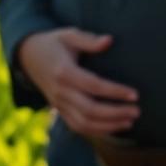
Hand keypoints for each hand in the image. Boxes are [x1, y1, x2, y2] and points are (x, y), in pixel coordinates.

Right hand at [17, 28, 139, 136]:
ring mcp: (58, 103)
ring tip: (130, 120)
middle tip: (137, 110)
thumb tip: (110, 41)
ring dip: (109, 125)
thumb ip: (89, 40)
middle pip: (90, 110)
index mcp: (63, 72)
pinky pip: (78, 127)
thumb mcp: (68, 35)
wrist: (29, 57)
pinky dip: (97, 130)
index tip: (135, 94)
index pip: (93, 86)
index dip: (115, 92)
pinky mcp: (59, 110)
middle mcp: (60, 91)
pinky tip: (115, 126)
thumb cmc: (54, 44)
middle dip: (115, 113)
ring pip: (84, 123)